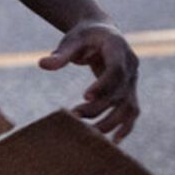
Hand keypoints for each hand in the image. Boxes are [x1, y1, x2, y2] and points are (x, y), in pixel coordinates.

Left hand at [38, 21, 139, 141]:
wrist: (101, 33)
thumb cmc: (84, 36)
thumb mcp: (70, 40)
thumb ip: (60, 54)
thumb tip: (42, 64)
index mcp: (118, 48)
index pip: (116, 70)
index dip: (103, 85)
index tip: (85, 97)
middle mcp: (131, 65)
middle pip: (119, 91)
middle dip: (99, 106)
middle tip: (75, 115)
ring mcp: (133, 80)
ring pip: (128, 105)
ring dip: (110, 121)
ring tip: (89, 132)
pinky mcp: (130, 90)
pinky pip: (132, 111)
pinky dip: (125, 127)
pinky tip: (113, 142)